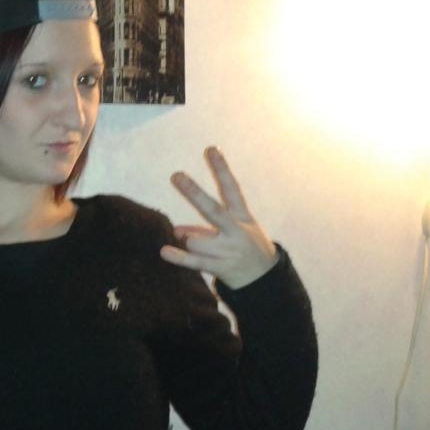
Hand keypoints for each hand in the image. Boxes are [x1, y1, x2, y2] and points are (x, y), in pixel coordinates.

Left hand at [160, 147, 277, 289]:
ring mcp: (228, 250)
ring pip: (195, 240)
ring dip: (189, 241)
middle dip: (194, 193)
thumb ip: (205, 226)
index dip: (221, 169)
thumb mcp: (234, 230)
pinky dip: (179, 257)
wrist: (265, 280)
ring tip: (198, 246)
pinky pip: (194, 262)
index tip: (210, 149)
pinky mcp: (221, 268)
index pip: (231, 188)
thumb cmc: (244, 246)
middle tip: (177, 175)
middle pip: (212, 209)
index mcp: (242, 216)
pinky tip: (164, 251)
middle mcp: (236, 231)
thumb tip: (177, 230)